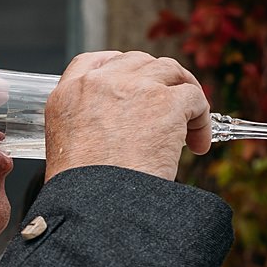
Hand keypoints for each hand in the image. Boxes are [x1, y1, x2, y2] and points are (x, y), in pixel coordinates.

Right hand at [43, 50, 211, 180]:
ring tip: (189, 123)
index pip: (94, 61)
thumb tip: (114, 136)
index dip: (119, 67)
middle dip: (156, 80)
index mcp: (67, 95)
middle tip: (168, 106)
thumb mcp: (63, 151)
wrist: (99, 204)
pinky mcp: (167, 103)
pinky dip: (202, 121)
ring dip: (183, 92)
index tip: (134, 82)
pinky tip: (198, 145)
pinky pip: (195, 99)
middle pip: (138, 62)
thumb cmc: (82, 192)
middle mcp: (99, 83)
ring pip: (171, 72)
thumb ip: (84, 129)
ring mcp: (135, 89)